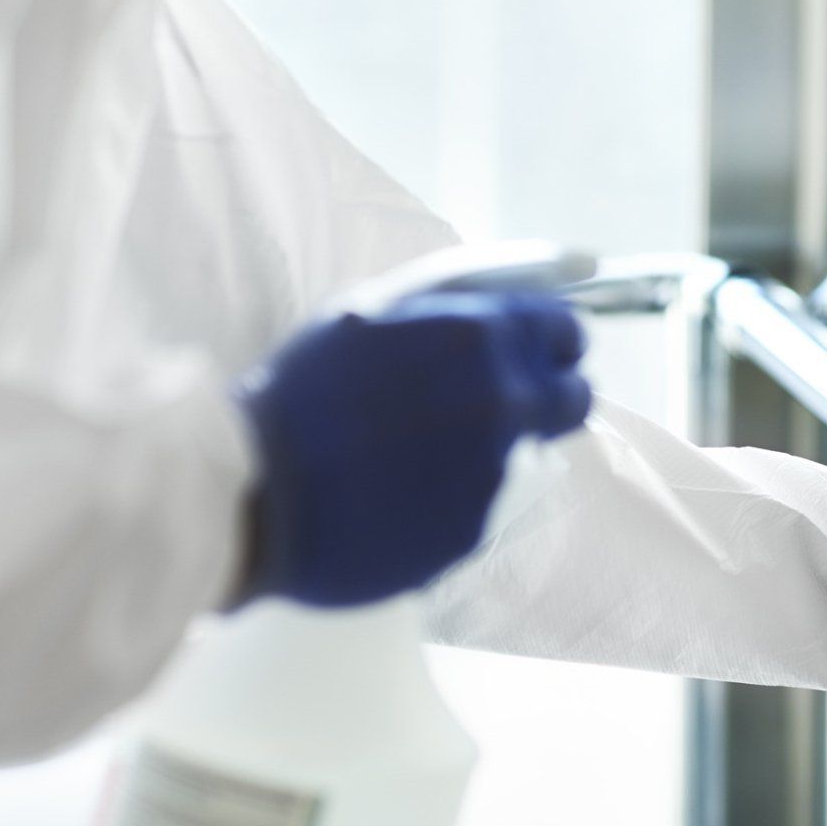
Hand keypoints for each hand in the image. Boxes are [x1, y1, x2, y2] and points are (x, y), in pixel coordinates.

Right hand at [237, 292, 591, 606]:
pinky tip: (399, 495)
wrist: (253, 495)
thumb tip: (510, 296)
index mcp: (478, 332)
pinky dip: (456, 498)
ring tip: (417, 457)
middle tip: (497, 408)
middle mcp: (502, 398)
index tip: (540, 354)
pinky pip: (488, 505)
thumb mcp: (370, 316)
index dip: (553, 343)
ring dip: (490, 450)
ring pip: (528, 454)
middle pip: (574, 399)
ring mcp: (496, 468)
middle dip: (548, 398)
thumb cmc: (300, 395)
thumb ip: (449, 306)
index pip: (567, 331)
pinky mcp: (477, 528)